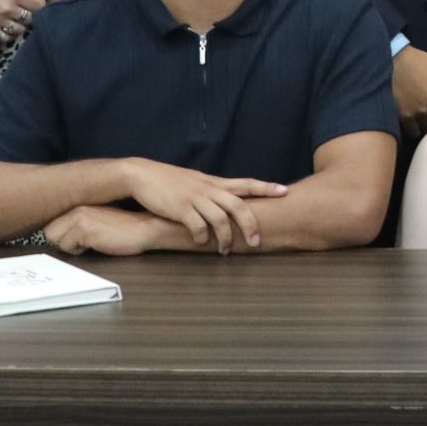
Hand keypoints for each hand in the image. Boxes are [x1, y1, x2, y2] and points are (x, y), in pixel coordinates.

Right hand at [0, 0, 45, 39]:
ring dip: (20, 27)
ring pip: (18, 30)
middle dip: (30, 16)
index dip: (39, 4)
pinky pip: (3, 37)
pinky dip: (7, 35)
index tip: (36, 3)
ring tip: (17, 22)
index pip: (39, 5)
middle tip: (26, 14)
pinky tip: (6, 29)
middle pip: (30, 19)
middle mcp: (8, 9)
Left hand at [42, 204, 186, 255]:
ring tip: (92, 241)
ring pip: (55, 239)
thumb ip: (80, 219)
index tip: (75, 237)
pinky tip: (97, 244)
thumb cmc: (126, 226)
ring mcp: (79, 216)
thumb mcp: (99, 217)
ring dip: (70, 245)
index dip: (63, 234)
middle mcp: (76, 206)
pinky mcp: (84, 228)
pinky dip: (79, 250)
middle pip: (49, 231)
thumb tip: (62, 231)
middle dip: (63, 240)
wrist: (147, 227)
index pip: (52, 222)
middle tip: (84, 241)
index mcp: (79, 201)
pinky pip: (67, 247)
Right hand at [117, 161, 290, 250]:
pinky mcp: (180, 208)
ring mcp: (195, 198)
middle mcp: (208, 189)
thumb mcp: (196, 182)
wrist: (141, 175)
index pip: (246, 183)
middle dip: (250, 225)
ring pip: (220, 219)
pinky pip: (197, 226)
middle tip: (256, 242)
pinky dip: (201, 237)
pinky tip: (199, 243)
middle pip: (238, 205)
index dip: (266, 187)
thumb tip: (227, 200)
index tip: (284, 191)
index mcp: (214, 183)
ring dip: (225, 238)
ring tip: (225, 251)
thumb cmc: (169, 181)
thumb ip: (212, 191)